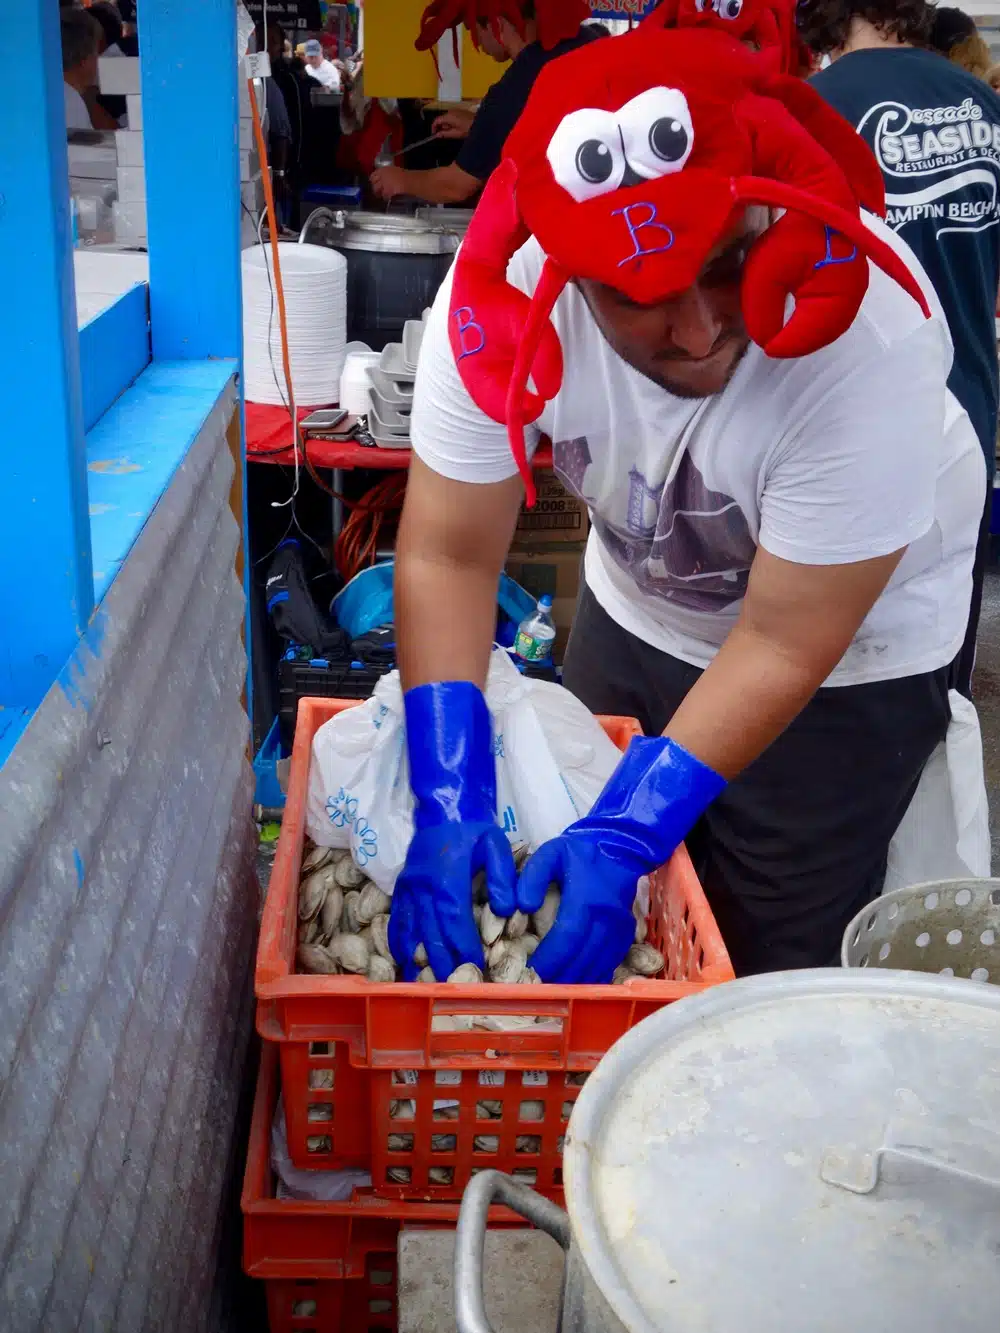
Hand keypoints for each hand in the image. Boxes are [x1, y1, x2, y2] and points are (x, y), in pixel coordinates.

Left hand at [370, 165, 405, 199]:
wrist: (407, 180)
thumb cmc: (403, 174)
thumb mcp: (393, 170)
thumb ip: (387, 173)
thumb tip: (386, 176)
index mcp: (383, 170)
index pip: (374, 174)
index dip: (372, 178)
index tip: (373, 181)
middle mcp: (381, 176)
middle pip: (373, 182)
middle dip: (374, 186)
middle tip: (376, 189)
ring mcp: (383, 184)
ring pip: (376, 189)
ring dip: (378, 192)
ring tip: (380, 195)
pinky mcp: (386, 191)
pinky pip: (384, 195)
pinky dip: (385, 197)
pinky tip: (386, 198)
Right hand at [389, 822, 515, 980]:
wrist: (443, 808)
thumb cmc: (474, 829)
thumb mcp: (496, 845)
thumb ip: (502, 876)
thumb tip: (506, 909)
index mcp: (448, 876)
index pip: (454, 920)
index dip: (464, 948)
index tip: (477, 970)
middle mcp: (423, 885)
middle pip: (431, 933)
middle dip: (444, 964)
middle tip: (457, 990)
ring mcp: (408, 888)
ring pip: (412, 931)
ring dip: (421, 960)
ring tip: (430, 986)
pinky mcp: (401, 888)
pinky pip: (398, 921)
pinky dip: (401, 944)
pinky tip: (407, 963)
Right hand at [432, 108, 474, 138]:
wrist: (480, 123)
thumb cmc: (469, 128)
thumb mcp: (456, 133)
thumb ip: (445, 134)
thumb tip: (437, 135)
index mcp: (449, 116)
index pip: (436, 120)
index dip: (434, 128)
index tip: (434, 134)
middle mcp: (451, 111)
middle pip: (441, 119)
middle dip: (441, 127)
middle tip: (444, 135)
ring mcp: (455, 110)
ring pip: (447, 118)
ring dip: (447, 125)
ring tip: (453, 132)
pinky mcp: (459, 111)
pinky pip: (452, 116)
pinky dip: (451, 122)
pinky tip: (457, 128)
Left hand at [516, 737, 725, 983]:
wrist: (620, 849)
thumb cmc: (578, 853)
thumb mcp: (549, 854)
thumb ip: (531, 878)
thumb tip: (521, 907)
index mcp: (586, 896)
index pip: (567, 935)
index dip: (549, 958)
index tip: (529, 972)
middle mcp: (607, 917)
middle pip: (582, 957)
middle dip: (558, 978)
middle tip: (534, 990)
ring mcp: (620, 930)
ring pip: (598, 966)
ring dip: (574, 983)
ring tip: (550, 992)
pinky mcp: (626, 937)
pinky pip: (609, 965)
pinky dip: (590, 979)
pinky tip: (572, 985)